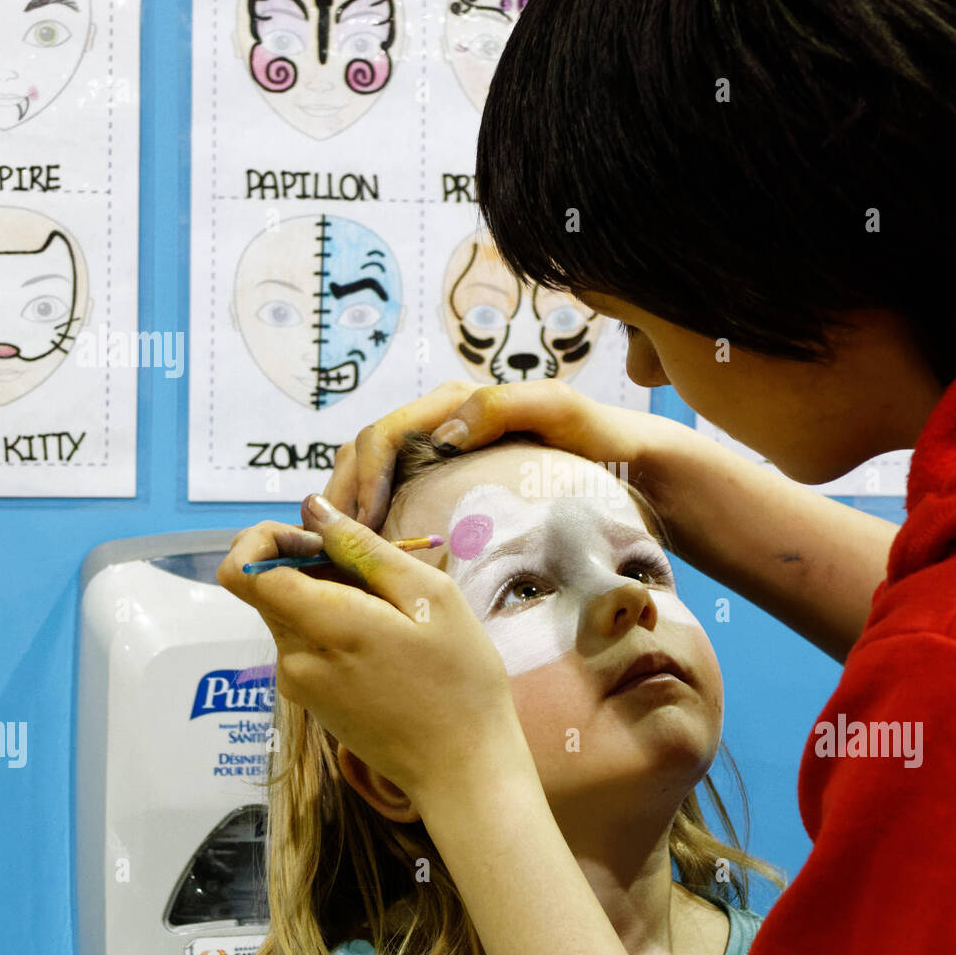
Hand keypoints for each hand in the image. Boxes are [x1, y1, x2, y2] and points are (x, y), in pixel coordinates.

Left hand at [215, 497, 529, 809]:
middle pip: (267, 586)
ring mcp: (298, 683)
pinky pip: (305, 641)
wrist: (464, 769)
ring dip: (328, 595)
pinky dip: (334, 625)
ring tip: (394, 614)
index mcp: (321, 629)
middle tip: (378, 573)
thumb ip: (364, 549)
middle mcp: (293, 658)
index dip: (267, 538)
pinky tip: (386, 642)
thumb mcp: (431, 596)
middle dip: (309, 563)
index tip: (321, 539)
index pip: (241, 570)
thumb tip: (312, 510)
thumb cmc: (460, 681)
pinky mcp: (311, 699)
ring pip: (288, 612)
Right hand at [322, 378, 675, 529]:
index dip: (364, 478)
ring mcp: (441, 452)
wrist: (627, 462)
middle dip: (340, 495)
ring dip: (349, 508)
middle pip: (364, 453)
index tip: (362, 523)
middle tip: (328, 545)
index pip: (383, 435)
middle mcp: (439, 421)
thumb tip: (443, 435)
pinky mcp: (449, 481)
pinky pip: (396, 493)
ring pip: (371, 473)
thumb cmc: (596, 434)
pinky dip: (374, 518)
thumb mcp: (558, 409)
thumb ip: (501, 407)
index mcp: (453, 402)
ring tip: (338, 551)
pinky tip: (373, 552)